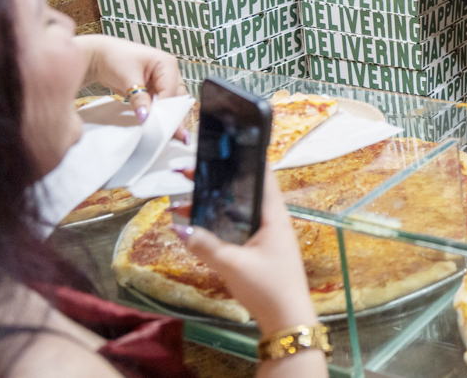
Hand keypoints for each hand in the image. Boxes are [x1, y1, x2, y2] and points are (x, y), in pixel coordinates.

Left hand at [76, 34, 187, 138]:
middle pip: (176, 97)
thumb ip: (139, 98)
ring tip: (172, 133)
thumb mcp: (128, 78)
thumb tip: (146, 116)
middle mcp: (169, 73)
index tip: (162, 125)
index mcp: (167, 64)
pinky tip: (159, 125)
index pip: (170, 91)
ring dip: (169, 116)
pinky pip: (160, 104)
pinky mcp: (154, 90)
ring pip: (171, 102)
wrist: (100, 56)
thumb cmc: (115, 58)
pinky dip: (159, 114)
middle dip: (175, 115)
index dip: (167, 109)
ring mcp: (162, 82)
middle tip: (177, 134)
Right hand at [176, 171, 317, 335]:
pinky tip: (197, 225)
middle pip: (244, 191)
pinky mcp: (260, 249)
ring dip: (214, 204)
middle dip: (217, 181)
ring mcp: (267, 235)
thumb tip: (179, 226)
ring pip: (238, 210)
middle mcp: (272, 220)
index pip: (262, 174)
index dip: (243, 157)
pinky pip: (237, 227)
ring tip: (184, 196)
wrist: (287, 320)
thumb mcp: (232, 265)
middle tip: (187, 172)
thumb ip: (205, 245)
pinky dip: (218, 222)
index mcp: (274, 215)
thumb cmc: (268, 288)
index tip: (220, 146)